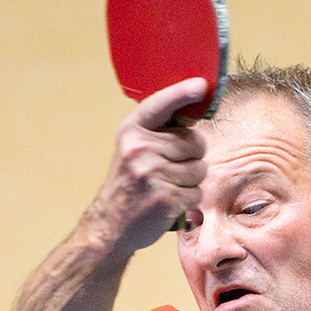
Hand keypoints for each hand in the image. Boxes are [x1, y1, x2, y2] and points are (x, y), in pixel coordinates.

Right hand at [88, 77, 211, 251]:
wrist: (109, 225)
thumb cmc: (130, 184)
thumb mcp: (132, 149)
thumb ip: (158, 132)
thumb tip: (194, 111)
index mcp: (131, 131)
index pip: (161, 104)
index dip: (183, 93)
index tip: (202, 85)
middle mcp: (140, 148)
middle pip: (196, 142)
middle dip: (192, 156)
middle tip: (170, 169)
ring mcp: (151, 173)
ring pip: (200, 169)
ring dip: (191, 181)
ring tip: (167, 186)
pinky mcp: (165, 198)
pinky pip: (197, 192)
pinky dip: (188, 200)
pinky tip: (168, 202)